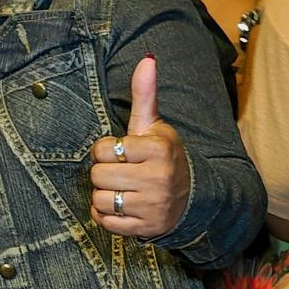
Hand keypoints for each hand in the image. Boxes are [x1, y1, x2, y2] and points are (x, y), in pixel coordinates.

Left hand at [88, 55, 189, 240]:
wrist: (191, 196)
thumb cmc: (163, 156)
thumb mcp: (155, 126)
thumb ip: (145, 94)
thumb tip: (147, 59)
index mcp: (158, 149)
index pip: (103, 149)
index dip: (107, 150)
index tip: (124, 153)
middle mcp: (158, 178)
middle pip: (98, 175)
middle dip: (104, 173)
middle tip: (123, 172)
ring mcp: (153, 205)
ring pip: (100, 199)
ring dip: (104, 195)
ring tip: (123, 189)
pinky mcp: (146, 228)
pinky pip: (105, 222)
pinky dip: (106, 215)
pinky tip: (122, 205)